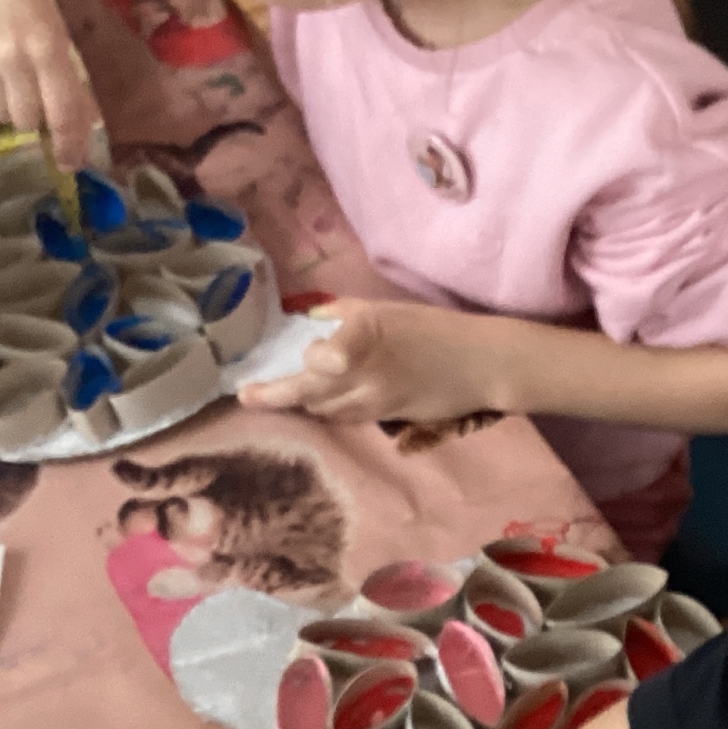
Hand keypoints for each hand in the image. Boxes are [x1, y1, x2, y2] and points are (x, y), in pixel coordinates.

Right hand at [0, 0, 98, 169]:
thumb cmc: (35, 5)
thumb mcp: (60, 40)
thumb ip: (67, 84)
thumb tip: (79, 131)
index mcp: (47, 49)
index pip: (61, 112)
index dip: (68, 144)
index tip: (69, 163)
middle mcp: (11, 56)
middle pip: (26, 120)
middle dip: (33, 116)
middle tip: (31, 94)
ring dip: (6, 105)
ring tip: (6, 77)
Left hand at [238, 300, 503, 424]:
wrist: (481, 364)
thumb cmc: (435, 328)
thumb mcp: (386, 309)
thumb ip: (344, 315)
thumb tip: (310, 320)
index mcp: (365, 336)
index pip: (322, 360)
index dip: (309, 360)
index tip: (301, 355)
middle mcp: (366, 374)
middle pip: (309, 392)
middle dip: (275, 396)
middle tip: (246, 395)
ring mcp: (376, 402)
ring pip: (324, 410)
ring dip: (304, 402)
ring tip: (281, 396)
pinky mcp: (387, 420)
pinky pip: (345, 418)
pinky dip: (328, 409)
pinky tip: (322, 402)